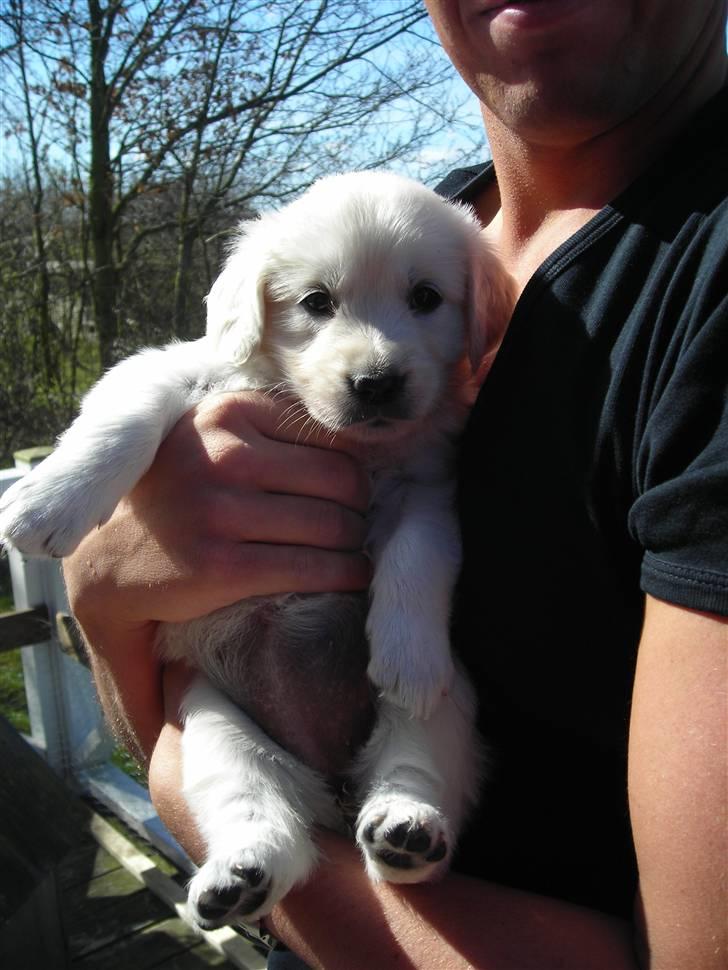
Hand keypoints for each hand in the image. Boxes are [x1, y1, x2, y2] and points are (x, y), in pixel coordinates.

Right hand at [63, 390, 370, 758]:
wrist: (107, 561)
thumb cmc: (177, 492)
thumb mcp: (210, 436)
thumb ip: (269, 427)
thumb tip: (359, 437)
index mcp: (227, 412)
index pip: (328, 435)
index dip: (355, 466)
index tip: (356, 488)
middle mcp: (224, 455)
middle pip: (340, 480)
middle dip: (360, 507)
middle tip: (358, 524)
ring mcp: (222, 511)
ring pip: (333, 526)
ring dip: (355, 545)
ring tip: (354, 552)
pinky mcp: (223, 565)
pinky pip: (313, 568)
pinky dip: (345, 575)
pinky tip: (350, 577)